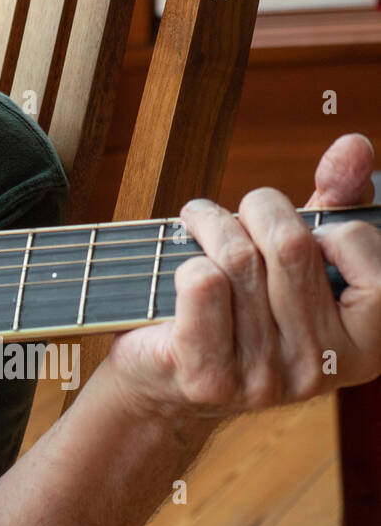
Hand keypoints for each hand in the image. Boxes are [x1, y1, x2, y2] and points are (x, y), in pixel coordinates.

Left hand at [106, 133, 380, 420]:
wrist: (165, 378)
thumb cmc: (239, 307)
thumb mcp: (297, 258)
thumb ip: (334, 202)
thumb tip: (354, 145)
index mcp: (366, 344)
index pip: (358, 243)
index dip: (321, 221)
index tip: (296, 231)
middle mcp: (321, 367)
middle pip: (289, 244)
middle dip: (255, 208)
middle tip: (231, 211)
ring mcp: (266, 379)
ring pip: (238, 259)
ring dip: (209, 224)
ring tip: (197, 222)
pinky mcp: (209, 377)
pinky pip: (202, 286)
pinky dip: (186, 258)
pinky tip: (183, 264)